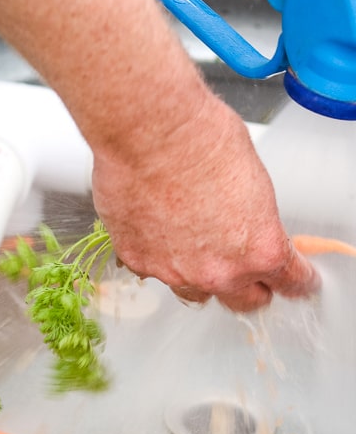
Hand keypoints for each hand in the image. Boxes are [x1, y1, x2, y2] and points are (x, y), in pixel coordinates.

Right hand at [92, 94, 319, 313]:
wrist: (151, 132)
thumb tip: (250, 228)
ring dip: (200, 274)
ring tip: (194, 242)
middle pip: (244, 301)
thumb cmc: (202, 140)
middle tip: (245, 268)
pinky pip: (154, 270)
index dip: (295, 280)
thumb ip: (255, 223)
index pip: (289, 282)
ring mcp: (176, 272)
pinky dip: (159, 254)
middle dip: (250, 287)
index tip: (295, 280)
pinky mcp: (139, 261)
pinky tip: (159, 227)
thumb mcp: (255, 181)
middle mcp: (219, 272)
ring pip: (195, 291)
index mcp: (261, 251)